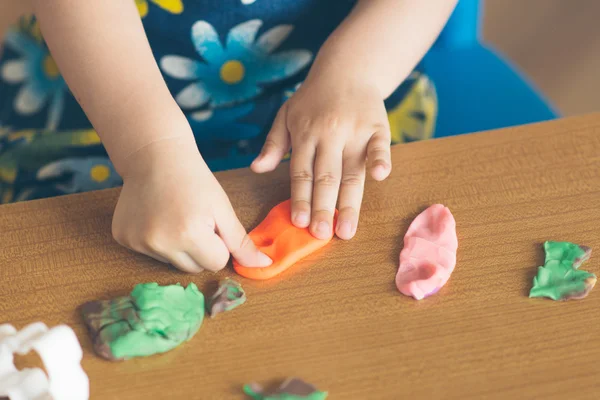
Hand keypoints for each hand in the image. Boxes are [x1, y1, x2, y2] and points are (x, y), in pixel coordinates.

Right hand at [112, 137, 271, 272]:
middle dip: (200, 249)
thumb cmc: (195, 179)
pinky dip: (157, 240)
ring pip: (172, 263)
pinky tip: (156, 216)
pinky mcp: (123, 237)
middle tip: (193, 218)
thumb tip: (264, 266)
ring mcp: (137, 241)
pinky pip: (151, 254)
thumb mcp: (222, 208)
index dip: (219, 244)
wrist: (155, 155)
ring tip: (174, 215)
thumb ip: (241, 241)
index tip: (212, 223)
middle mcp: (159, 242)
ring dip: (179, 247)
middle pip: (195, 268)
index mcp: (188, 234)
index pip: (217, 263)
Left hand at [251, 76, 391, 239]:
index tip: (299, 224)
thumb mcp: (286, 115)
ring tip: (347, 230)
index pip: (302, 173)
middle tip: (321, 235)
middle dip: (323, 208)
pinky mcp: (378, 127)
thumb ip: (273, 144)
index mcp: (305, 133)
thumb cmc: (313, 99)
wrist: (348, 69)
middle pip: (326, 177)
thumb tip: (256, 168)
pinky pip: (379, 146)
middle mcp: (329, 134)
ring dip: (349, 202)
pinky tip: (381, 176)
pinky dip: (380, 160)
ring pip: (351, 172)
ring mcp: (355, 131)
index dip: (301, 199)